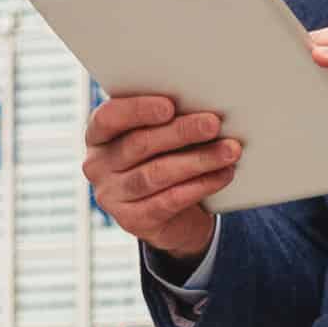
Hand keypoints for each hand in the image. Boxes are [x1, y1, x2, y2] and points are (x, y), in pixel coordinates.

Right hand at [82, 95, 240, 264]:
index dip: (138, 110)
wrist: (172, 214)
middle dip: (181, 132)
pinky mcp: (132, 220)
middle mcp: (98, 165)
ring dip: (198, 160)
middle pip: (139, 144)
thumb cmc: (166, 159)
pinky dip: (200, 185)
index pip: (108, 117)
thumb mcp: (161, 137)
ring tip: (229, 150)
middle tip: (213, 124)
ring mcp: (111, 196)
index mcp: (99, 135)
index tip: (169, 105)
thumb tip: (203, 107)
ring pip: (157, 173)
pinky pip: (169, 200)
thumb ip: (168, 120)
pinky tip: (222, 174)